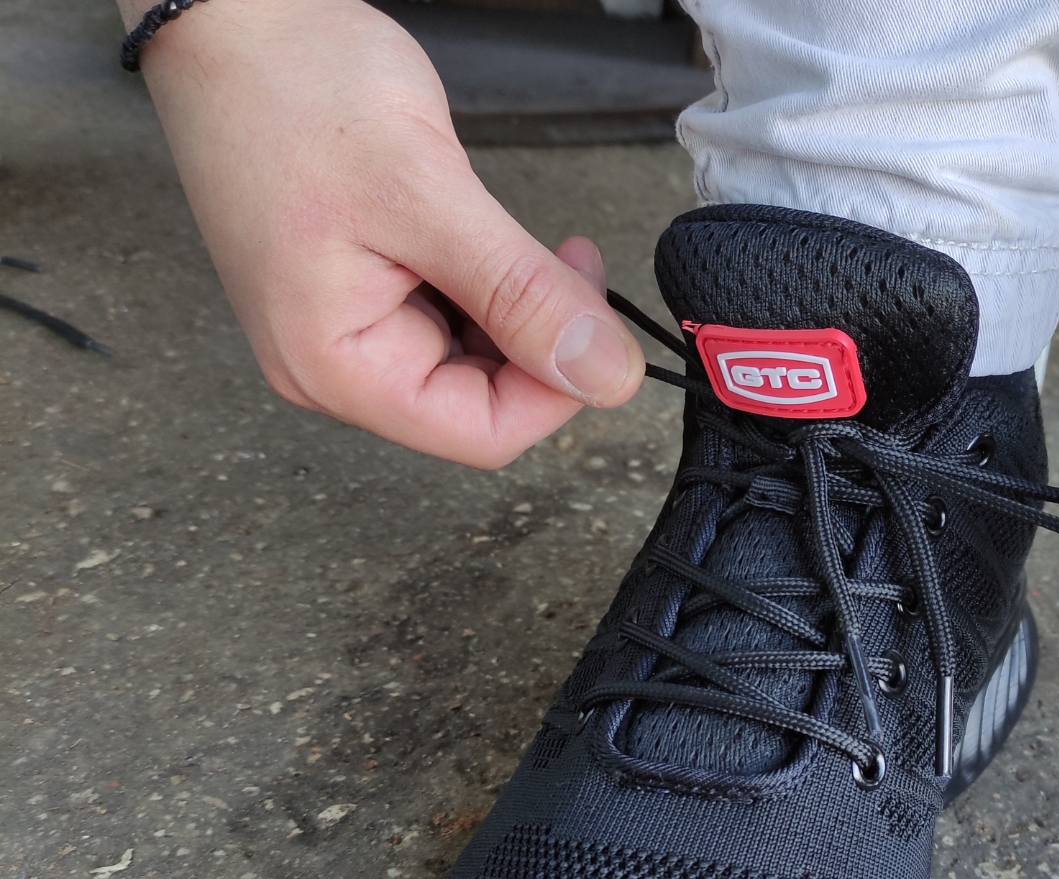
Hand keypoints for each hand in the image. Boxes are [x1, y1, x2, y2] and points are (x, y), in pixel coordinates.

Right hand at [120, 0, 643, 466]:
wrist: (226, 11)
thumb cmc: (295, 86)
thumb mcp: (429, 195)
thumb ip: (523, 296)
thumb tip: (609, 377)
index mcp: (336, 368)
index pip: (484, 435)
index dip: (558, 391)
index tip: (596, 317)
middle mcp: (331, 369)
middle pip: (480, 405)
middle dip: (537, 343)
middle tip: (566, 259)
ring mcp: (342, 333)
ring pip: (471, 364)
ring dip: (514, 312)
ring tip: (508, 233)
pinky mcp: (356, 296)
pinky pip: (446, 321)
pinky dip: (484, 289)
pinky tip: (480, 237)